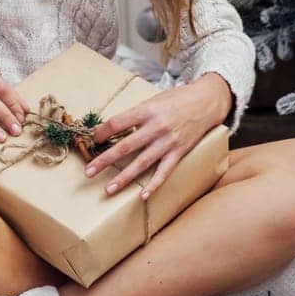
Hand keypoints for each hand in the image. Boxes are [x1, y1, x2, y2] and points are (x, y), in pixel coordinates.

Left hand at [83, 83, 215, 201]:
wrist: (205, 101)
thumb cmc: (176, 99)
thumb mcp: (153, 100)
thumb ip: (136, 115)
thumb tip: (114, 129)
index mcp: (146, 110)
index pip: (118, 123)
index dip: (102, 132)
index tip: (93, 140)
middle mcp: (156, 126)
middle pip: (125, 146)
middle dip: (105, 160)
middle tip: (89, 172)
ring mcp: (167, 141)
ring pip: (142, 163)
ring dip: (124, 177)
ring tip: (109, 189)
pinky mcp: (179, 152)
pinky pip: (164, 171)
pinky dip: (154, 184)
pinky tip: (143, 196)